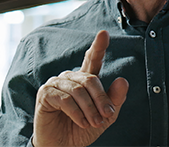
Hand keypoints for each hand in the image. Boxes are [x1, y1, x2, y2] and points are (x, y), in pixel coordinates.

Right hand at [33, 30, 128, 146]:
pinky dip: (77, 113)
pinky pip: (66, 99)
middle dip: (101, 99)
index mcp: (84, 80)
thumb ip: (114, 99)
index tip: (104, 33)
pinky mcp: (45, 94)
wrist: (62, 146)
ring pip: (79, 90)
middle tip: (106, 116)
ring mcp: (56, 83)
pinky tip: (81, 122)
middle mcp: (69, 77)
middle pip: (90, 79)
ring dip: (90, 109)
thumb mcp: (104, 117)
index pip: (93, 59)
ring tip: (94, 123)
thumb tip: (123, 80)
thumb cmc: (82, 129)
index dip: (98, 46)